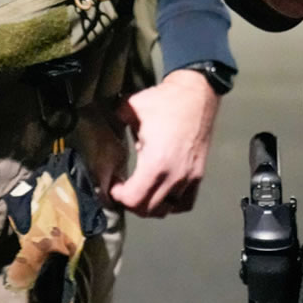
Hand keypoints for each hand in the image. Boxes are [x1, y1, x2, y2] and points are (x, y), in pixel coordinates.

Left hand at [109, 69, 219, 217]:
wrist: (197, 93)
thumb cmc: (166, 100)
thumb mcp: (132, 107)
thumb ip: (116, 121)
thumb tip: (104, 125)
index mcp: (156, 162)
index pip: (133, 199)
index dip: (118, 195)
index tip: (114, 185)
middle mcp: (174, 176)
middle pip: (148, 209)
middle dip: (131, 202)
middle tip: (124, 189)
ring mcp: (189, 177)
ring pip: (166, 209)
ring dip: (150, 205)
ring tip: (142, 191)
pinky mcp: (199, 174)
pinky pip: (185, 203)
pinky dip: (172, 204)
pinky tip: (162, 193)